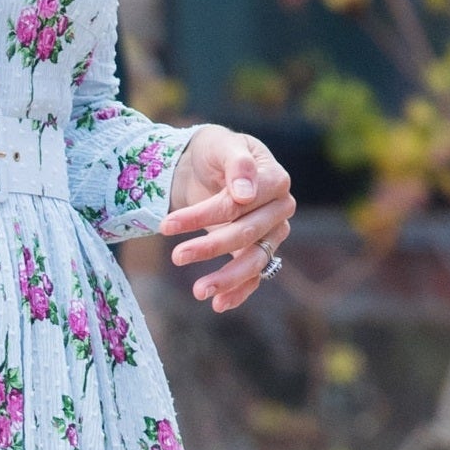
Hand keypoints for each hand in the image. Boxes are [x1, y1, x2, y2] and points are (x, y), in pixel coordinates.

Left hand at [161, 125, 294, 311]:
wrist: (208, 163)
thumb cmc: (215, 150)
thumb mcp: (221, 144)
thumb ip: (236, 164)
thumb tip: (245, 194)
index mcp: (275, 179)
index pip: (241, 203)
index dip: (207, 214)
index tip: (170, 224)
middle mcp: (280, 208)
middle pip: (246, 233)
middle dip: (209, 247)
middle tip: (175, 256)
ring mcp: (272, 232)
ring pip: (254, 261)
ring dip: (226, 278)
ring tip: (198, 291)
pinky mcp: (259, 250)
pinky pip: (255, 276)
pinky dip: (239, 292)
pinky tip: (218, 304)